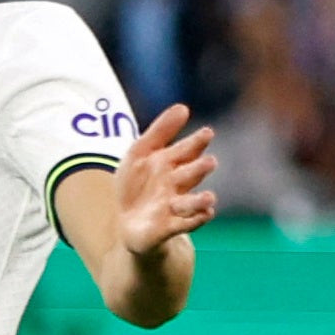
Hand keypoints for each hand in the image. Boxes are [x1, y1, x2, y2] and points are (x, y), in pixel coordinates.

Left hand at [115, 102, 217, 256]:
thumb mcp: (139, 154)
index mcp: (172, 163)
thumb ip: (160, 131)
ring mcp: (176, 206)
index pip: (188, 150)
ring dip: (200, 200)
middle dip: (199, 169)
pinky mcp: (170, 227)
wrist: (126, 222)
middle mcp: (178, 184)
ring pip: (193, 202)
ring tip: (208, 198)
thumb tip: (183, 107)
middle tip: (208, 163)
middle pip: (192, 174)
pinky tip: (204, 215)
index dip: (196, 143)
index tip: (206, 133)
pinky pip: (186, 224)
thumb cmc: (136, 184)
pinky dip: (194, 220)